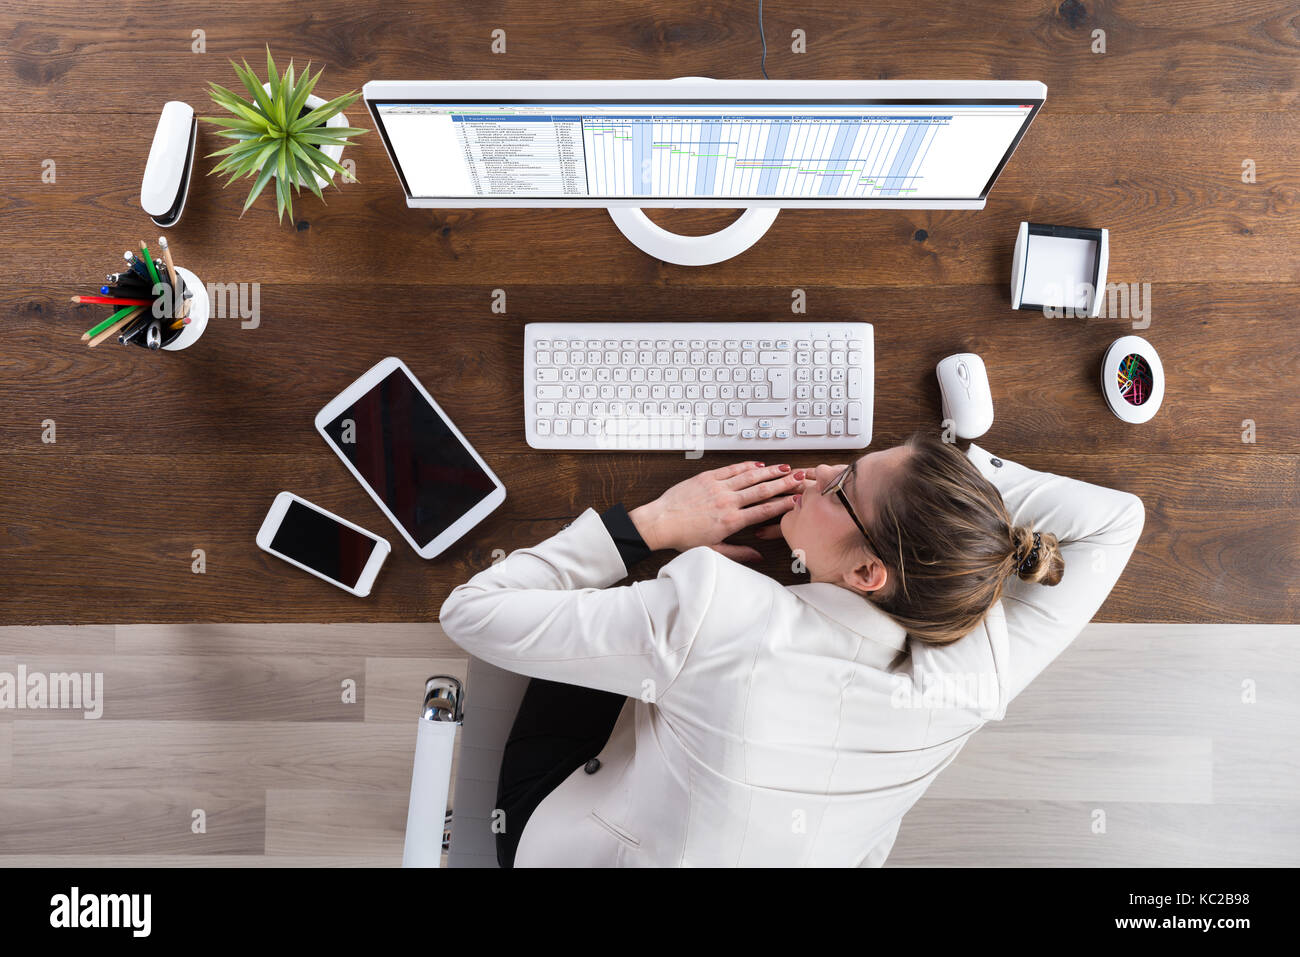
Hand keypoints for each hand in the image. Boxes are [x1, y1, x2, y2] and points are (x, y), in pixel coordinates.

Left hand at [629, 461, 803, 561]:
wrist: (660, 522)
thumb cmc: (684, 538)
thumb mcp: (713, 550)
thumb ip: (738, 553)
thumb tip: (758, 557)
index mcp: (731, 521)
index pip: (765, 510)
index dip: (784, 503)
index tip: (797, 498)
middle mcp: (727, 502)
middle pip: (762, 490)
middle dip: (784, 483)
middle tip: (799, 477)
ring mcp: (718, 487)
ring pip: (750, 476)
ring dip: (770, 471)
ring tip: (784, 467)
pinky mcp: (707, 477)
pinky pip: (732, 469)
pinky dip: (747, 466)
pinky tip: (758, 464)